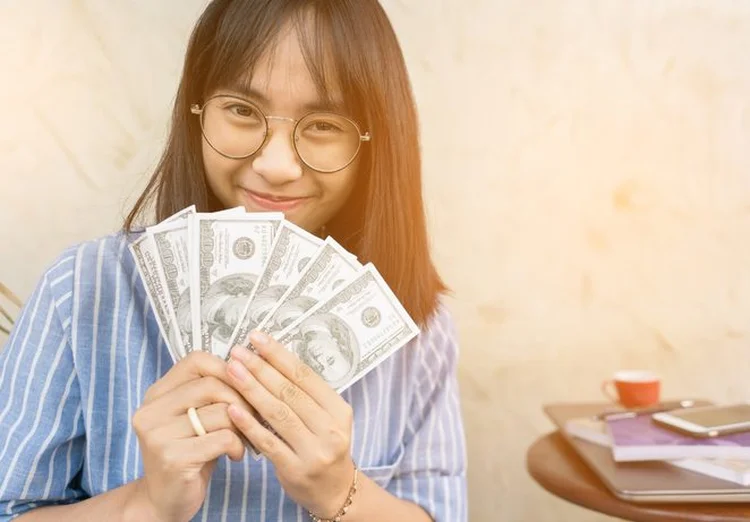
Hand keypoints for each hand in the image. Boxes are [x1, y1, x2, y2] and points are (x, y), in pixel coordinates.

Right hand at [130, 351, 253, 521]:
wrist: (164, 501)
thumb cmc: (191, 452)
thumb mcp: (196, 417)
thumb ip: (211, 392)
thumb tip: (251, 367)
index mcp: (157, 393)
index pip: (196, 360)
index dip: (227, 368)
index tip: (245, 384)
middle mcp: (151, 410)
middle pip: (212, 385)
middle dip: (242, 400)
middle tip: (253, 416)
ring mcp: (158, 434)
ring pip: (222, 412)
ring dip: (242, 427)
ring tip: (242, 439)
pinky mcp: (172, 458)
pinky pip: (223, 438)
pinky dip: (237, 446)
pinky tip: (235, 455)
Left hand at [225, 331, 355, 518]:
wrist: (334, 491)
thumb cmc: (323, 446)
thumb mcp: (326, 418)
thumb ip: (304, 394)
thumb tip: (271, 358)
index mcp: (339, 410)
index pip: (306, 376)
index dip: (279, 355)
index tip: (257, 338)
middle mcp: (330, 429)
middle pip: (290, 392)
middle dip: (260, 368)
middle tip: (237, 351)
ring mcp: (314, 451)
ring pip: (278, 413)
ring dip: (252, 389)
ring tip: (231, 370)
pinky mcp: (295, 469)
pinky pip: (268, 442)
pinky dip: (249, 424)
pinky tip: (232, 408)